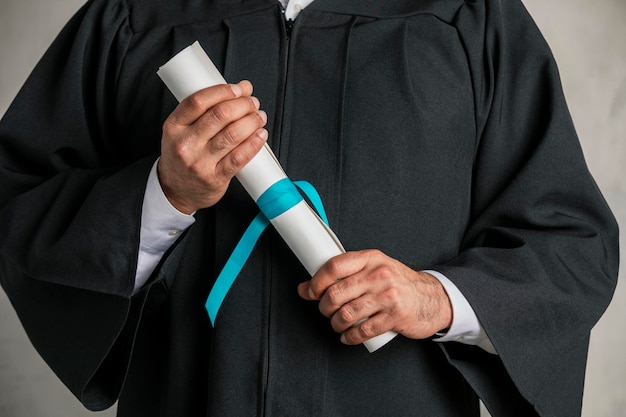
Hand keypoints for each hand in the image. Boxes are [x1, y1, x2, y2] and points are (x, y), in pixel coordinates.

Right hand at [158, 80, 267, 213]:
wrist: (176, 192)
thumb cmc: (183, 157)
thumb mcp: (181, 131)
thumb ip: (205, 111)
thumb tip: (241, 89)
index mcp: (174, 127)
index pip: (198, 101)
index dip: (223, 91)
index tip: (238, 89)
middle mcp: (185, 144)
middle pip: (220, 115)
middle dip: (243, 104)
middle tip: (253, 103)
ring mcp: (200, 162)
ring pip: (232, 135)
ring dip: (252, 121)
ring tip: (259, 117)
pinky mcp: (215, 177)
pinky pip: (239, 158)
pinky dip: (254, 143)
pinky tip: (261, 135)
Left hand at [297, 249, 452, 344]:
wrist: (432, 298)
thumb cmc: (397, 283)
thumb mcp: (373, 270)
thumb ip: (343, 275)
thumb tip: (305, 287)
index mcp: (371, 258)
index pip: (334, 266)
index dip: (317, 281)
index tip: (311, 292)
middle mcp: (379, 275)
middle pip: (336, 293)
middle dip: (325, 307)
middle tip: (327, 311)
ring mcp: (388, 296)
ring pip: (347, 314)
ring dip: (336, 324)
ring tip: (338, 324)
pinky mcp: (395, 317)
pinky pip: (363, 331)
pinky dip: (350, 337)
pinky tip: (348, 336)